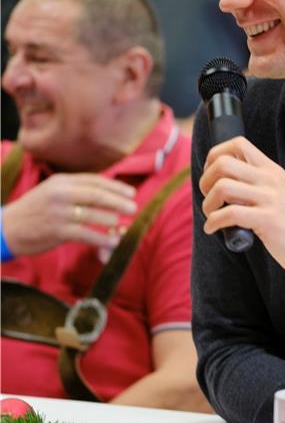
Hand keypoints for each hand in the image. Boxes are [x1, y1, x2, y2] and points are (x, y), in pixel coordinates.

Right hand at [2, 173, 136, 255]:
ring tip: (122, 224)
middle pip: (97, 195)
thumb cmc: (34, 211)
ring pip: (94, 214)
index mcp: (61, 182)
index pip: (94, 180)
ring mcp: (59, 212)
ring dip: (111, 220)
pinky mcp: (58, 231)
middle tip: (133, 208)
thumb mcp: (52, 192)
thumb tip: (105, 193)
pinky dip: (102, 238)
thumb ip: (75, 190)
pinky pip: (87, 234)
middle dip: (118, 201)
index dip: (115, 186)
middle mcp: (61, 194)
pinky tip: (112, 242)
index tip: (130, 193)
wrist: (7, 228)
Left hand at [199, 136, 284, 287]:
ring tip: (211, 215)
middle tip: (208, 198)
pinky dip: (213, 222)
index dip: (215, 156)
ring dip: (207, 204)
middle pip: (223, 163)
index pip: (238, 144)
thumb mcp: (279, 194)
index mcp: (272, 170)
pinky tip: (213, 229)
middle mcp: (271, 179)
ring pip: (222, 187)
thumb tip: (221, 183)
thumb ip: (257, 184)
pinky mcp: (268, 220)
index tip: (211, 175)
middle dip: (205, 181)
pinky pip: (229, 214)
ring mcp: (270, 199)